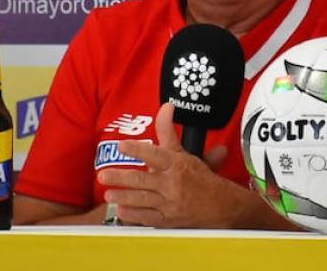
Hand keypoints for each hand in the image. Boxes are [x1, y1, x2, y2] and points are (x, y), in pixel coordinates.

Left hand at [95, 102, 240, 227]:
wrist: (222, 205)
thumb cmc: (201, 178)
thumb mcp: (185, 152)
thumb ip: (168, 131)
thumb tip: (166, 107)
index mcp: (177, 164)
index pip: (155, 154)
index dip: (138, 149)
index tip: (122, 145)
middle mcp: (173, 183)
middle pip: (143, 180)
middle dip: (121, 178)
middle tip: (103, 176)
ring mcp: (170, 203)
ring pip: (142, 199)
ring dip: (124, 197)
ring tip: (108, 194)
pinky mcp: (168, 219)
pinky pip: (148, 217)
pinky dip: (134, 215)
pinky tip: (122, 211)